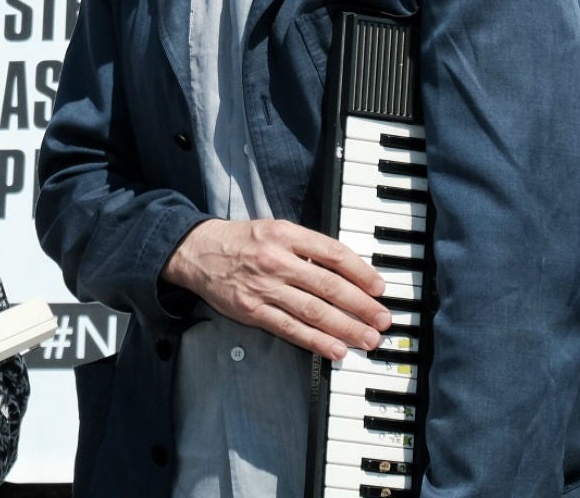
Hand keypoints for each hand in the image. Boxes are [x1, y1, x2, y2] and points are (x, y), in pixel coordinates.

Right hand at [162, 217, 392, 362]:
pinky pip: (291, 329)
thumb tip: (346, 272)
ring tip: (368, 339)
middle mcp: (276, 260)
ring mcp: (264, 288)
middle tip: (383, 319)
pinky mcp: (253, 311)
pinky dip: (316, 342)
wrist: (196, 251)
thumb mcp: (274, 229)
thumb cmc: (241, 241)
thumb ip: (307, 247)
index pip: (333, 253)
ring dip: (346, 328)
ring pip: (314, 311)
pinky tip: (336, 349)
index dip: (361, 272)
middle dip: (362, 306)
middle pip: (329, 286)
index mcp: (285, 234)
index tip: (380, 288)